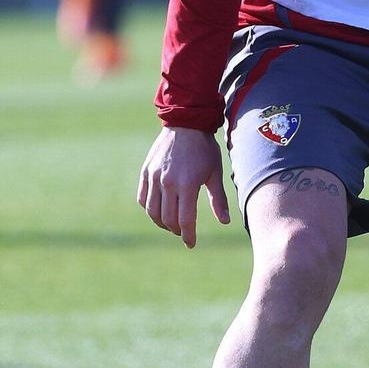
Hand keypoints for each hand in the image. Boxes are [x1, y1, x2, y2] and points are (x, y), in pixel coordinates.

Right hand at [137, 126, 230, 247]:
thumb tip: (225, 221)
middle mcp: (167, 183)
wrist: (185, 124)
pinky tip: (159, 210)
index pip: (185, 220)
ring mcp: (154, 178)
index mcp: (187, 185)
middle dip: (177, 230)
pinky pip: (143, 198)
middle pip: (168, 219)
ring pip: (152, 212)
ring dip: (162, 223)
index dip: (188, 235)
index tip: (191, 243)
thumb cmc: (204, 149)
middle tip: (184, 231)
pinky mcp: (146, 172)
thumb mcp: (215, 173)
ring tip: (172, 224)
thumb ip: (218, 199)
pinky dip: (150, 209)